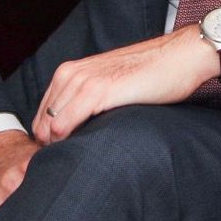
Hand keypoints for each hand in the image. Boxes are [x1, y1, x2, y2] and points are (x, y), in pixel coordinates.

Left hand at [31, 26, 220, 143]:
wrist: (180, 57)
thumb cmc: (150, 74)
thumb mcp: (108, 84)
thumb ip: (87, 101)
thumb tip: (73, 133)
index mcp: (69, 72)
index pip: (41, 117)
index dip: (49, 140)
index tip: (67, 155)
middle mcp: (70, 75)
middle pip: (41, 125)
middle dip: (50, 147)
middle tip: (71, 163)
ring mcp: (83, 82)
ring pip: (49, 127)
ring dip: (58, 148)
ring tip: (78, 161)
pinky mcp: (98, 91)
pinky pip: (65, 125)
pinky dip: (67, 143)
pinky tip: (84, 151)